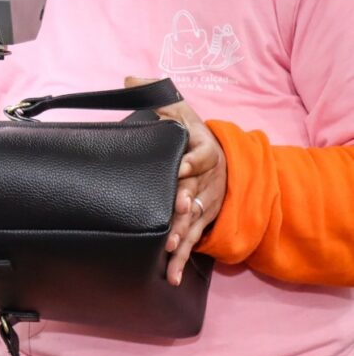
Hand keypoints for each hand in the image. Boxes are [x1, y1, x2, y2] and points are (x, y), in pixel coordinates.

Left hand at [125, 77, 227, 285]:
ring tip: (169, 249)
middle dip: (186, 203)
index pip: (200, 155)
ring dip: (183, 236)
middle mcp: (208, 180)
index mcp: (205, 152)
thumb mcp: (181, 113)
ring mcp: (206, 204)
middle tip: (175, 211)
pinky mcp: (202, 223)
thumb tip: (130, 79)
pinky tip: (171, 276)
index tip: (180, 165)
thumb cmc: (195, 136)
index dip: (190, 161)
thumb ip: (159, 98)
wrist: (226, 161)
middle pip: (197, 192)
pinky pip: (192, 242)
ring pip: (194, 221)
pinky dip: (182, 260)